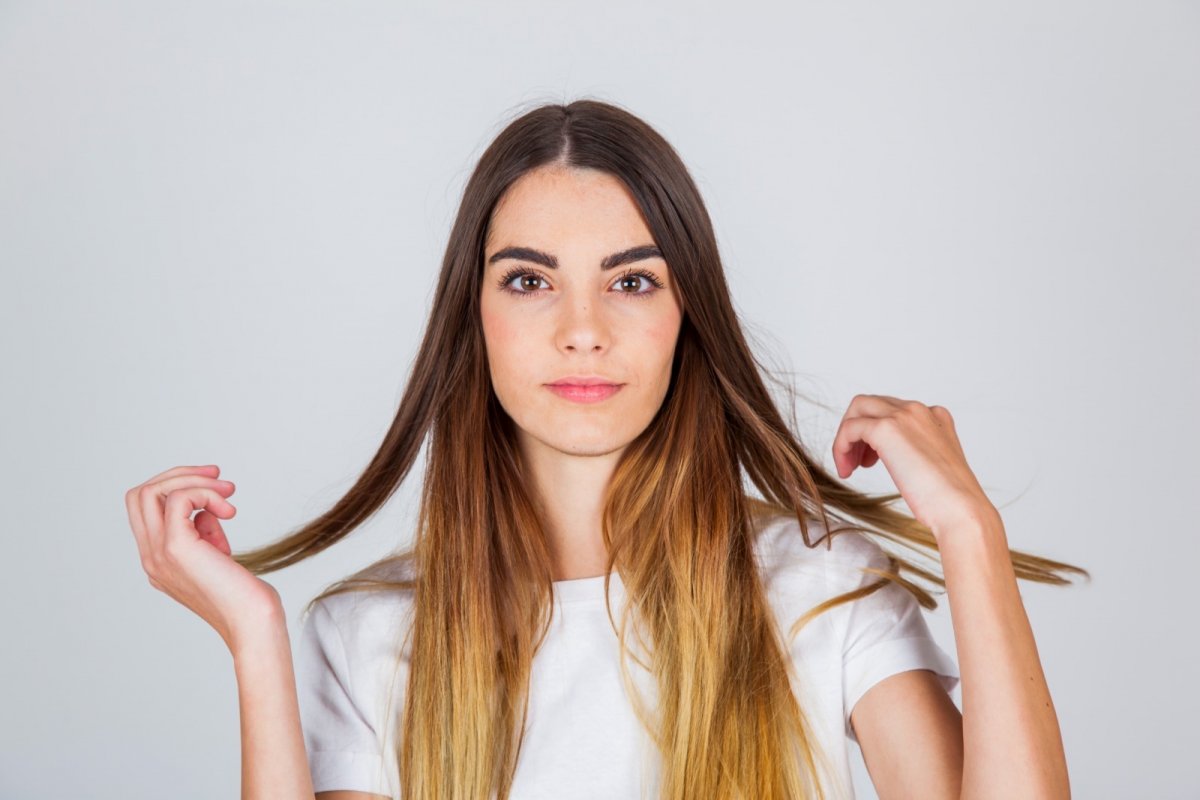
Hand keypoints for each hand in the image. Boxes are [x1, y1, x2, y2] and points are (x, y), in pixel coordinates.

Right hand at [125, 464, 281, 651]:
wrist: (253, 621)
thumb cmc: (244, 593)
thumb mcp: (217, 555)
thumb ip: (203, 531)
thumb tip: (202, 509)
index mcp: (157, 559)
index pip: (142, 509)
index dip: (173, 486)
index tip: (213, 484)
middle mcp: (151, 557)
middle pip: (139, 494)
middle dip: (179, 475)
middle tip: (219, 476)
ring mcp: (159, 553)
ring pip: (152, 491)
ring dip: (194, 481)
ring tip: (229, 492)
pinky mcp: (177, 548)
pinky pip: (179, 499)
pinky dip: (205, 493)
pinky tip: (229, 511)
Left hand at [831, 394, 996, 539]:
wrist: (960, 510)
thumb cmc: (949, 501)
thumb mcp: (934, 467)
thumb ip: (916, 452)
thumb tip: (898, 457)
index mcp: (936, 417)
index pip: (894, 410)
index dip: (877, 433)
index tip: (872, 459)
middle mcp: (919, 411)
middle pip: (872, 405)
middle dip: (858, 431)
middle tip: (856, 462)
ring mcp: (903, 416)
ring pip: (858, 409)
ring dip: (847, 437)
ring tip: (849, 467)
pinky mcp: (886, 429)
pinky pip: (850, 427)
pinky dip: (840, 447)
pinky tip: (846, 470)